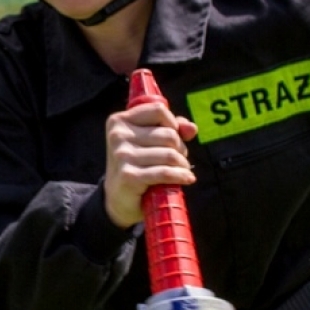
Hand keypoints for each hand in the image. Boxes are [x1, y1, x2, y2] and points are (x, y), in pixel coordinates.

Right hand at [103, 100, 197, 228]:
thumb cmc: (136, 165)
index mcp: (119, 121)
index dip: (173, 123)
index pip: (158, 110)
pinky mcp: (129, 176)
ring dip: (183, 164)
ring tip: (182, 170)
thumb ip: (171, 128)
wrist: (118, 199)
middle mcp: (118, 135)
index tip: (174, 135)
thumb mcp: (148, 142)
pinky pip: (165, 172)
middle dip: (180, 148)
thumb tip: (192, 128)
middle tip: (179, 158)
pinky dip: (181, 176)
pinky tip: (188, 178)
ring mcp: (122, 156)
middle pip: (168, 134)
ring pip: (170, 154)